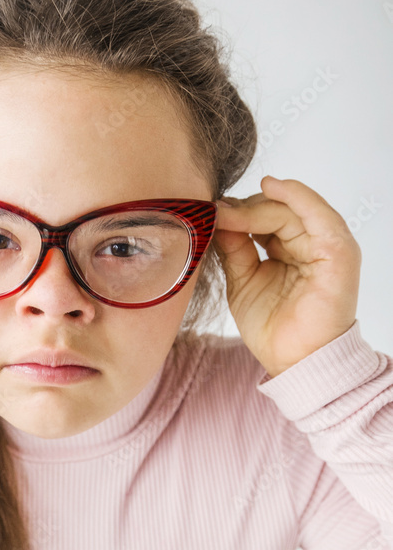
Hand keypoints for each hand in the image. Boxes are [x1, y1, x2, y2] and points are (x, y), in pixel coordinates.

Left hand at [212, 176, 360, 376]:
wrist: (293, 361)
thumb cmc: (273, 329)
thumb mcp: (243, 282)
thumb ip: (235, 249)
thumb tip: (219, 217)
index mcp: (291, 249)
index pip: (266, 218)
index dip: (239, 213)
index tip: (212, 212)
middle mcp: (311, 244)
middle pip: (278, 210)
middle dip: (245, 209)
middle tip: (217, 212)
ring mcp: (326, 245)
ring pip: (293, 209)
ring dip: (259, 206)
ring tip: (230, 210)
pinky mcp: (337, 251)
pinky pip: (318, 213)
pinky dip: (296, 196)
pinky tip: (270, 188)